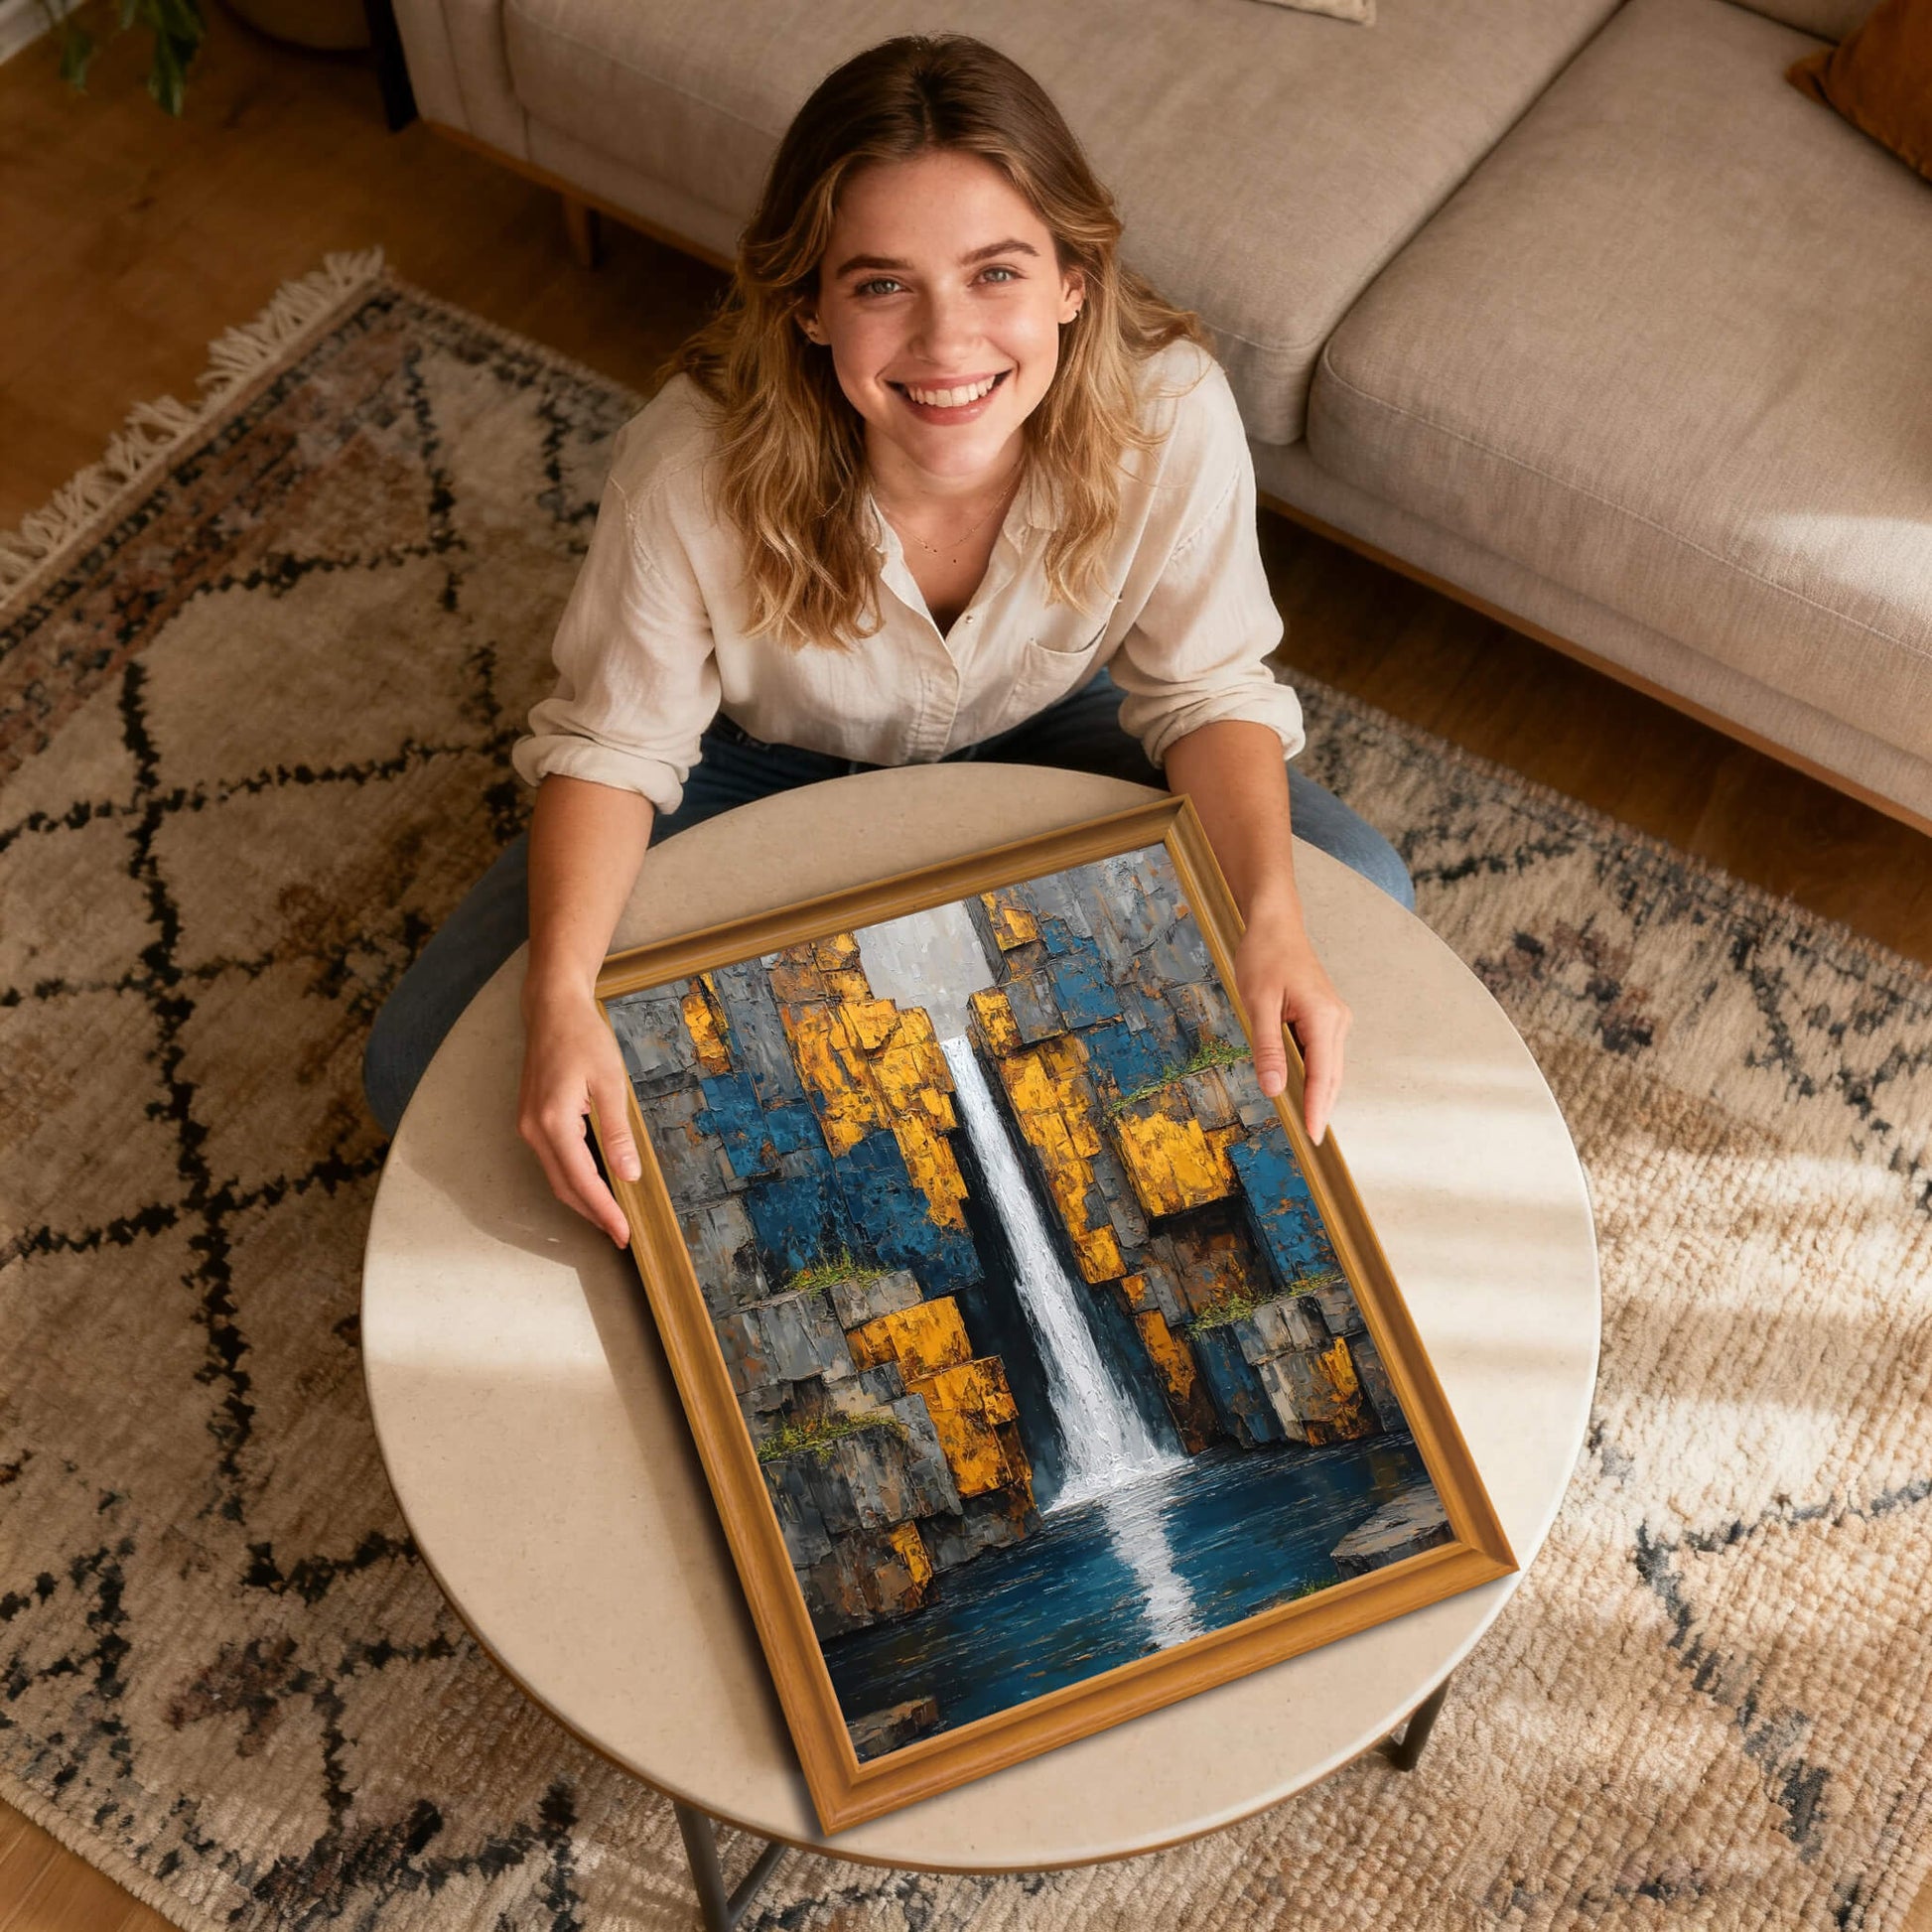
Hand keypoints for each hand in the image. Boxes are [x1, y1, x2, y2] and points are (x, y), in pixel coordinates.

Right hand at [517, 986, 641, 1245]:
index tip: (623, 1233)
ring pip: (556, 1176)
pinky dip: (574, 1178)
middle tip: (621, 1233)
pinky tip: (595, 1184)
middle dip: (593, 1213)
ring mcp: (528, 1125)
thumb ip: (617, 1132)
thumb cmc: (583, 1039)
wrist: (552, 1010)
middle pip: (564, 1186)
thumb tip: (628, 1174)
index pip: (581, 1180)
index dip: (603, 1211)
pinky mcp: (531, 1120)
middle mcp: (533, 1129)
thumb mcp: (610, 1082)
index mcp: (553, 1122)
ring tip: (611, 1216)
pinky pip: (553, 1160)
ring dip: (583, 1198)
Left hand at [1234, 909, 1351, 1145]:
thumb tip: (1273, 1089)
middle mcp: (1337, 1021)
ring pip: (1329, 1067)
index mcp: (1323, 1018)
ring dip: (1320, 1095)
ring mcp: (1334, 1019)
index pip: (1322, 1076)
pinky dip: (1316, 1076)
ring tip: (1309, 1124)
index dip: (1317, 1109)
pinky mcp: (1326, 1018)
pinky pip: (1323, 1055)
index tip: (1313, 1137)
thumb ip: (1267, 1048)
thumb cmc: (1265, 957)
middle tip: (1312, 1142)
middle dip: (1322, 1109)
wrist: (1276, 925)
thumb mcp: (1258, 1003)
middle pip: (1332, 1076)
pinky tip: (1304, 1091)